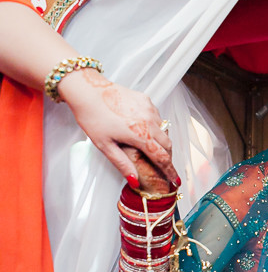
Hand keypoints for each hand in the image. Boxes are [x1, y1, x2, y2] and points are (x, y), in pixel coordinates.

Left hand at [58, 69, 178, 185]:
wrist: (87, 90)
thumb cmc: (93, 117)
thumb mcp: (105, 145)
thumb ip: (122, 164)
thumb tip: (135, 181)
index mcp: (139, 134)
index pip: (162, 157)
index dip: (170, 171)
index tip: (175, 180)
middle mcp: (148, 121)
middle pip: (167, 145)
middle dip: (167, 157)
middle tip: (161, 165)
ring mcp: (149, 109)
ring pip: (163, 130)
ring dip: (159, 141)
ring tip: (147, 145)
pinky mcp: (146, 100)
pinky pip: (157, 117)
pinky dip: (154, 126)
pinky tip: (141, 127)